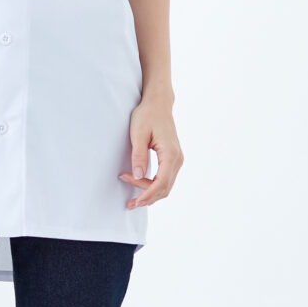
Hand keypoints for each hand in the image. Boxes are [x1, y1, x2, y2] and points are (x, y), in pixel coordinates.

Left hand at [118, 95, 182, 209]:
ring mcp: (176, 159)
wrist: (158, 103)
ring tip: (133, 199)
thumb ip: (139, 155)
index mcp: (171, 153)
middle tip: (129, 203)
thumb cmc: (147, 115)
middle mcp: (177, 159)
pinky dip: (154, 186)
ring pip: (166, 186)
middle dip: (147, 197)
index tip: (134, 201)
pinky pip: (165, 179)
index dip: (148, 194)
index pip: (162, 183)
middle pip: (164, 188)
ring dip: (150, 194)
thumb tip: (138, 176)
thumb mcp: (138, 133)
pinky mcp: (172, 159)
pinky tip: (141, 187)